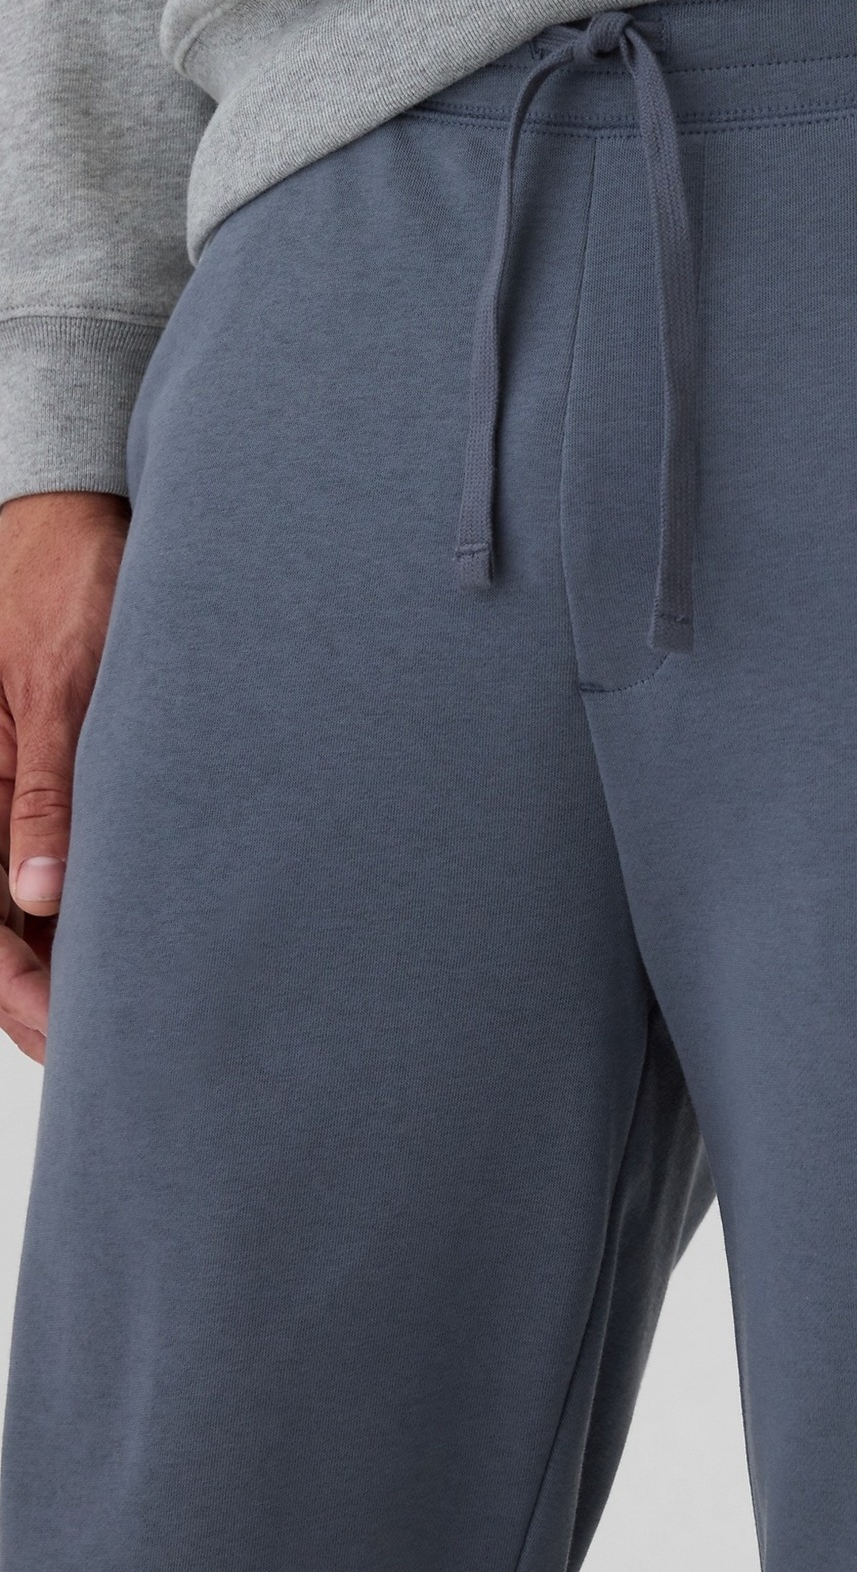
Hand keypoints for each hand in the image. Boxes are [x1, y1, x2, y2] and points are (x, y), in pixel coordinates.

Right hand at [0, 491, 129, 1061]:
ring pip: (24, 904)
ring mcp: (13, 791)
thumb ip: (49, 787)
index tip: (67, 1037)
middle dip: (41, 994)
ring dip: (64, 959)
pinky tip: (125, 943)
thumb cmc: (67, 583)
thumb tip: (35, 895)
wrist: (77, 517)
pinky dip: (82, 908)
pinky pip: (52, 858)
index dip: (15, 990)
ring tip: (129, 1016)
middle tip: (111, 1054)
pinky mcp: (48, 774)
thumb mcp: (62, 687)